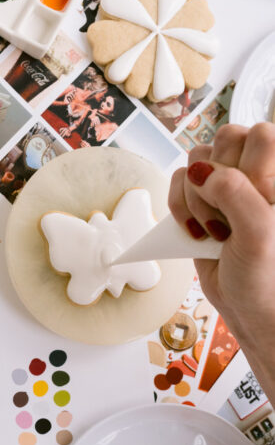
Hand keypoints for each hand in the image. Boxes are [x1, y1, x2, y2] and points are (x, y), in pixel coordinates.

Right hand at [168, 123, 274, 399]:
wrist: (251, 309)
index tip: (249, 198)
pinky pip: (178, 182)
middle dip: (217, 180)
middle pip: (223, 140)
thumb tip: (201, 170)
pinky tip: (195, 231)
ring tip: (213, 229)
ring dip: (196, 197)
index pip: (259, 135)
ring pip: (196, 161)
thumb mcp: (258, 233)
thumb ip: (235, 193)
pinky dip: (179, 206)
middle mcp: (255, 174)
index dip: (246, 164)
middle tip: (228, 216)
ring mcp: (226, 187)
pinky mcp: (201, 202)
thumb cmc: (267, 276)